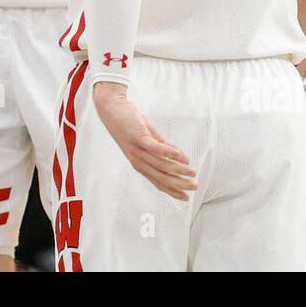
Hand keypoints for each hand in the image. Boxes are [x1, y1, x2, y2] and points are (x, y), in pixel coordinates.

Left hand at [93, 82, 197, 200]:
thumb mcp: (148, 138)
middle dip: (179, 184)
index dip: (172, 191)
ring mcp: (138, 150)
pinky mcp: (139, 137)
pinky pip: (156, 149)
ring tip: (192, 171)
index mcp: (140, 163)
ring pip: (161, 165)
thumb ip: (164, 148)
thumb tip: (182, 158)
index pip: (158, 182)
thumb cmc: (129, 123)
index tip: (186, 198)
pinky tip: (182, 157)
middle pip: (161, 178)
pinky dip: (170, 154)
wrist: (111, 109)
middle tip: (194, 186)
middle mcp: (138, 160)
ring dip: (178, 170)